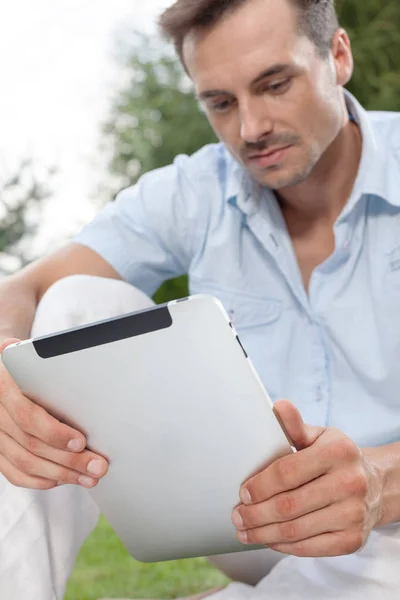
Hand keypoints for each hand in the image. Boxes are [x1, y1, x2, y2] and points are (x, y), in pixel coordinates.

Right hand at [0, 338, 107, 489]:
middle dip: (69, 460)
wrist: (3, 369)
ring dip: (61, 474)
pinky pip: (15, 473)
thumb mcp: (36, 358)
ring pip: (25, 463)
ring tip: (89, 477)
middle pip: (31, 444)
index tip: (81, 442)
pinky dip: (40, 480)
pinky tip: (63, 479)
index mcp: (4, 387)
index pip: (27, 416)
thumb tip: (88, 373)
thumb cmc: (27, 363)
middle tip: (97, 466)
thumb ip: (53, 366)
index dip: (55, 433)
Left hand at [232, 400, 384, 556]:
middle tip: (237, 516)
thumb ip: (295, 426)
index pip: (287, 472)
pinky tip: (269, 539)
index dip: (260, 485)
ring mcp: (353, 514)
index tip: (242, 492)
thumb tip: (278, 407)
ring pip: (296, 530)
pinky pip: (310, 548)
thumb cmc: (337, 457)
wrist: (375, 484)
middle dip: (256, 514)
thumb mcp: (319, 436)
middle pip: (288, 505)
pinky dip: (284, 546)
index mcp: (337, 452)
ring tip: (245, 531)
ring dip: (264, 533)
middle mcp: (349, 483)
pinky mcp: (352, 539)